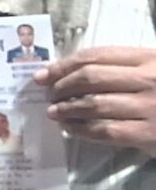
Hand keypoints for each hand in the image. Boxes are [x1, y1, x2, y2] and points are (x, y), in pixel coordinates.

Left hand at [39, 46, 155, 152]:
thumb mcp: (155, 69)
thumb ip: (124, 66)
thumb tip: (74, 71)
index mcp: (149, 58)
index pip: (96, 56)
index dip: (64, 64)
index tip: (44, 74)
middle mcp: (148, 80)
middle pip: (90, 78)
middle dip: (61, 86)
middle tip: (48, 94)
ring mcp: (149, 107)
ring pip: (94, 105)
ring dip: (67, 109)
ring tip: (54, 113)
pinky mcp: (148, 134)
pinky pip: (106, 131)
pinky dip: (83, 130)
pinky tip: (73, 130)